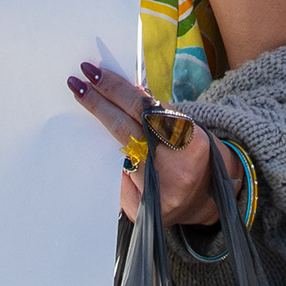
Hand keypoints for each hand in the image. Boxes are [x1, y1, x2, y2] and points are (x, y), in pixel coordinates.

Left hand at [67, 63, 221, 226]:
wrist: (207, 198)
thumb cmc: (191, 154)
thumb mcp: (183, 128)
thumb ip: (156, 112)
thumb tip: (126, 89)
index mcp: (190, 143)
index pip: (144, 109)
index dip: (116, 89)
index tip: (93, 73)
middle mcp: (175, 170)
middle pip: (125, 130)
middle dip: (99, 105)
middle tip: (77, 84)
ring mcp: (157, 194)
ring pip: (116, 156)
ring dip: (95, 134)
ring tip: (81, 111)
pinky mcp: (141, 212)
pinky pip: (114, 182)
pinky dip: (104, 163)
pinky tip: (88, 149)